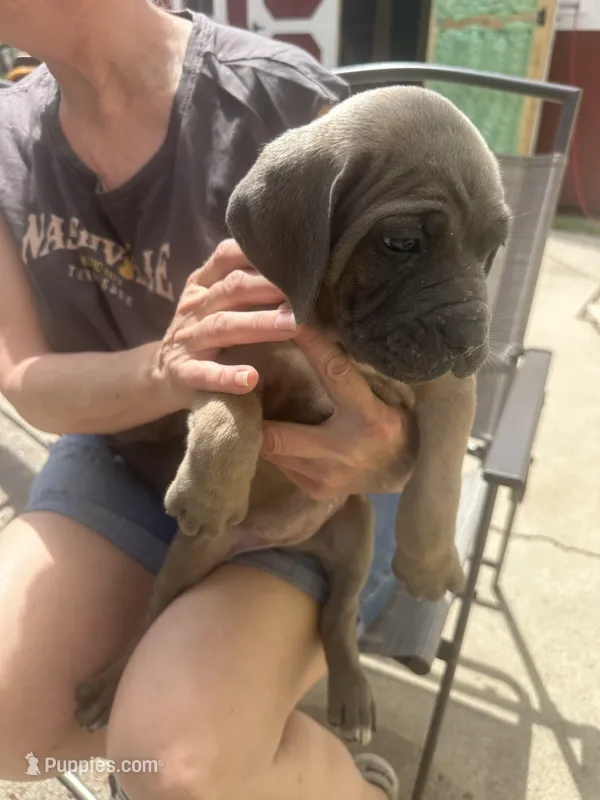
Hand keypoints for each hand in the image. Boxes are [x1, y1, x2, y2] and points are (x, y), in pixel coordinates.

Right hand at [154, 239, 296, 406]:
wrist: (160, 375)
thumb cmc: (203, 333)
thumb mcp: (216, 302)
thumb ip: (244, 284)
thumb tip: (296, 265)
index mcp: (204, 284)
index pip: (227, 256)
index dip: (259, 254)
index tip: (295, 257)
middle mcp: (195, 306)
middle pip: (232, 288)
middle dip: (270, 287)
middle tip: (306, 291)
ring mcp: (188, 340)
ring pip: (223, 327)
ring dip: (259, 324)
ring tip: (293, 326)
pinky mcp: (183, 374)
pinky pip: (205, 374)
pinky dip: (227, 376)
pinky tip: (250, 378)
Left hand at [260, 328, 417, 498]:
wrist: (408, 473)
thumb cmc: (392, 425)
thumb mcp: (380, 397)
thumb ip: (350, 377)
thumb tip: (315, 335)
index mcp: (369, 418)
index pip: (336, 373)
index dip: (312, 345)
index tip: (291, 319)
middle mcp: (345, 451)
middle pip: (278, 436)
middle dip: (253, 418)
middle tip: (235, 394)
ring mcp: (327, 477)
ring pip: (274, 453)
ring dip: (261, 432)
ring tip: (248, 410)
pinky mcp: (316, 491)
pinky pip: (282, 466)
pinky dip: (275, 449)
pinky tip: (271, 434)